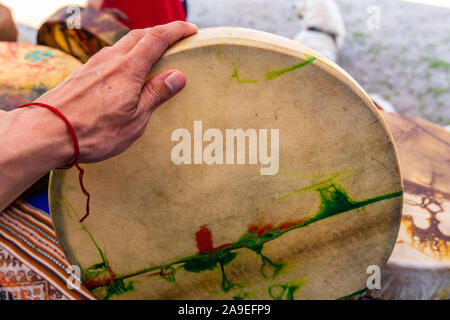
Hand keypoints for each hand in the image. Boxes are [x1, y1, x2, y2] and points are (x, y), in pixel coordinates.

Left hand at [36, 21, 197, 163]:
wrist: (46, 132)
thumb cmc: (94, 131)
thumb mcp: (134, 119)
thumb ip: (156, 94)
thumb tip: (178, 75)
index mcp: (128, 69)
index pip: (157, 38)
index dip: (176, 30)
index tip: (191, 30)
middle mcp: (110, 59)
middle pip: (139, 35)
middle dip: (160, 32)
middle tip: (176, 39)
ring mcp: (94, 64)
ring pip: (123, 44)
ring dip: (141, 42)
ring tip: (153, 55)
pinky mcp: (83, 73)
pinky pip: (110, 55)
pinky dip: (125, 55)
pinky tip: (126, 70)